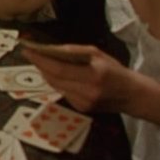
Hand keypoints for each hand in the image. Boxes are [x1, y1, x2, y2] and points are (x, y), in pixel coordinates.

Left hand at [22, 45, 139, 112]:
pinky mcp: (81, 109)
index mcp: (93, 75)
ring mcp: (84, 103)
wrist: (131, 95)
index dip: (41, 60)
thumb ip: (74, 52)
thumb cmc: (113, 69)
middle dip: (39, 65)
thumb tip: (51, 49)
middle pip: (54, 79)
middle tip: (29, 53)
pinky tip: (55, 73)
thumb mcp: (96, 54)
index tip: (27, 50)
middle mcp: (87, 92)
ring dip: (45, 73)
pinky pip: (63, 92)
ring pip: (56, 86)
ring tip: (38, 60)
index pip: (59, 69)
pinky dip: (56, 82)